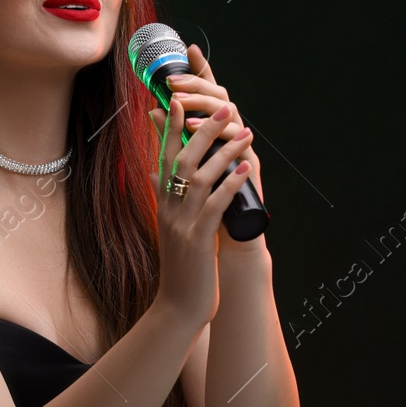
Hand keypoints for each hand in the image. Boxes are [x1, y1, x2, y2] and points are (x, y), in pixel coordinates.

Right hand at [146, 81, 255, 331]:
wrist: (178, 307)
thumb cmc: (181, 268)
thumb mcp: (170, 228)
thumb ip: (167, 201)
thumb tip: (159, 176)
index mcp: (162, 204)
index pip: (164, 157)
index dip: (170, 127)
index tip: (178, 99)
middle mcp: (167, 209)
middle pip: (182, 159)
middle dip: (202, 129)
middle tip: (224, 107)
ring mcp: (181, 224)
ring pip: (200, 176)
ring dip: (224, 151)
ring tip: (245, 132)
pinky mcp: (198, 239)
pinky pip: (216, 204)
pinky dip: (232, 183)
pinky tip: (246, 168)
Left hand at [164, 44, 263, 211]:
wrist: (226, 233)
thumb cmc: (204, 199)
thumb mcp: (183, 162)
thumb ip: (170, 135)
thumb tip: (153, 110)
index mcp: (215, 130)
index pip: (209, 93)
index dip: (202, 70)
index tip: (189, 49)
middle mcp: (231, 133)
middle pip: (219, 97)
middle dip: (196, 86)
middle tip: (172, 82)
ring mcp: (242, 148)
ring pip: (230, 115)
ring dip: (204, 107)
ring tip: (181, 102)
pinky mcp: (249, 166)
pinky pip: (238, 144)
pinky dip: (221, 135)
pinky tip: (202, 129)